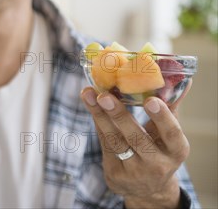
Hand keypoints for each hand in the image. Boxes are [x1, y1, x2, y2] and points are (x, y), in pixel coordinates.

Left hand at [81, 86, 190, 208]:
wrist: (147, 189)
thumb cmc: (159, 150)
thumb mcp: (168, 135)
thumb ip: (170, 107)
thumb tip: (180, 78)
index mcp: (176, 151)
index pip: (171, 133)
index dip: (162, 118)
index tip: (150, 100)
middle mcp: (157, 164)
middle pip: (136, 138)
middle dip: (119, 115)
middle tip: (104, 95)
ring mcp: (134, 172)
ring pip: (114, 140)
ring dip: (99, 115)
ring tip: (88, 94)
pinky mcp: (115, 174)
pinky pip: (104, 143)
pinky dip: (98, 122)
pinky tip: (90, 104)